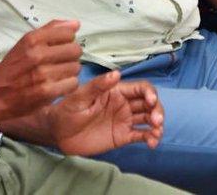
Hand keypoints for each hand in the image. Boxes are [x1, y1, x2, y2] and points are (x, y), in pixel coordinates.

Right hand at [0, 20, 83, 124]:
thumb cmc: (13, 67)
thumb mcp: (26, 42)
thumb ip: (51, 30)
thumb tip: (76, 24)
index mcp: (32, 39)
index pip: (68, 33)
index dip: (67, 41)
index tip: (59, 47)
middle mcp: (38, 54)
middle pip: (75, 50)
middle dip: (71, 56)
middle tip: (61, 62)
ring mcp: (43, 74)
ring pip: (76, 67)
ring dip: (70, 71)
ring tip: (58, 74)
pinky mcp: (47, 92)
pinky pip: (73, 83)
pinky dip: (68, 85)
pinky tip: (58, 85)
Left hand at [49, 71, 164, 154]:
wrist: (58, 134)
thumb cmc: (66, 110)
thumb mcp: (79, 96)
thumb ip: (98, 85)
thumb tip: (116, 73)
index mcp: (116, 91)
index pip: (140, 88)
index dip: (150, 93)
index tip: (151, 101)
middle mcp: (124, 104)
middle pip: (149, 103)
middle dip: (157, 110)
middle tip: (157, 121)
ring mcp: (124, 120)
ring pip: (148, 119)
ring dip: (157, 124)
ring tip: (156, 133)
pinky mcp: (123, 136)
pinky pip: (141, 135)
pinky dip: (151, 137)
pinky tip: (153, 142)